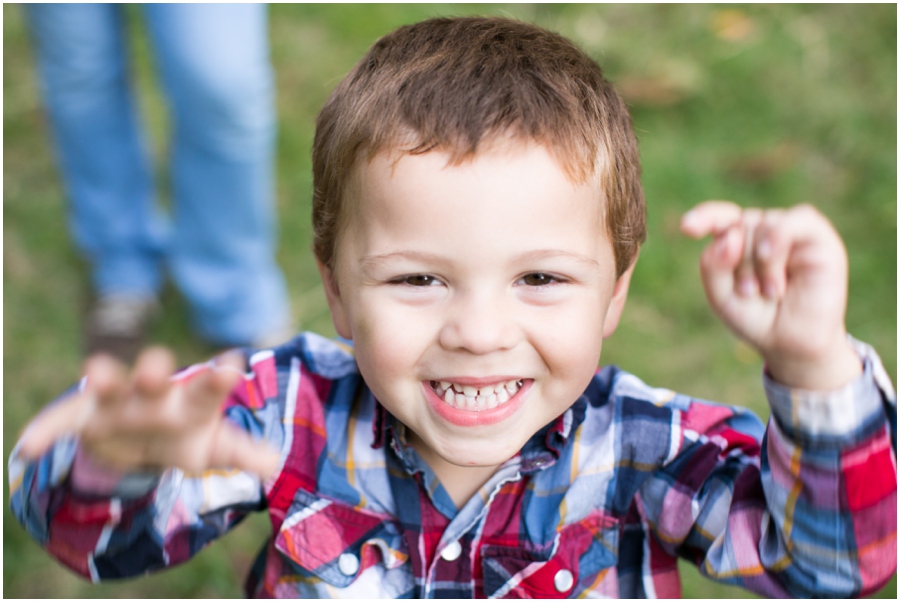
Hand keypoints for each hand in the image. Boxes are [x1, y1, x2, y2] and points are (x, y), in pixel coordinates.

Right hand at [17, 347, 279, 479]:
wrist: (139, 438)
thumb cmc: (183, 435)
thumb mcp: (211, 448)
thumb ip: (240, 453)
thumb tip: (274, 465)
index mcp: (189, 400)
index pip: (207, 387)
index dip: (219, 378)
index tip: (233, 365)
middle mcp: (153, 394)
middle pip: (154, 375)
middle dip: (153, 369)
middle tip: (156, 368)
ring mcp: (118, 401)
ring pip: (109, 384)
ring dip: (104, 379)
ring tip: (96, 374)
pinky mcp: (85, 415)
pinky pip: (62, 420)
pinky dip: (46, 431)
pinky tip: (29, 447)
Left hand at [681, 201, 860, 389]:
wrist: (793, 345)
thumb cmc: (757, 318)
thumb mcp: (721, 296)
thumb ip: (713, 265)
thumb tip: (729, 236)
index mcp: (740, 241)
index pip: (720, 218)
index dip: (704, 217)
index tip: (688, 228)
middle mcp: (766, 231)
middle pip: (739, 225)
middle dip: (737, 262)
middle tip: (750, 292)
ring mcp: (793, 232)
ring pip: (762, 223)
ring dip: (758, 263)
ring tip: (771, 292)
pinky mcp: (820, 239)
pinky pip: (795, 220)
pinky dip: (778, 241)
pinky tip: (773, 265)